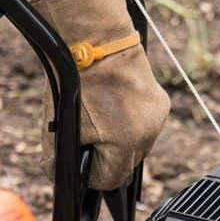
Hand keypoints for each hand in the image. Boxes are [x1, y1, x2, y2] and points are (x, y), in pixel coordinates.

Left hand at [36, 0, 169, 190]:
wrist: (96, 39)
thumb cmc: (76, 79)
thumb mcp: (60, 123)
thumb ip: (59, 157)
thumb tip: (58, 175)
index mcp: (125, 143)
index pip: (110, 181)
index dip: (92, 175)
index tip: (82, 161)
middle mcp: (147, 135)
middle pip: (126, 166)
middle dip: (107, 158)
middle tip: (89, 137)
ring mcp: (157, 119)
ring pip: (138, 148)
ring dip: (121, 143)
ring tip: (103, 119)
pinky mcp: (161, 104)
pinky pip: (146, 128)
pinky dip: (131, 125)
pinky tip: (116, 108)